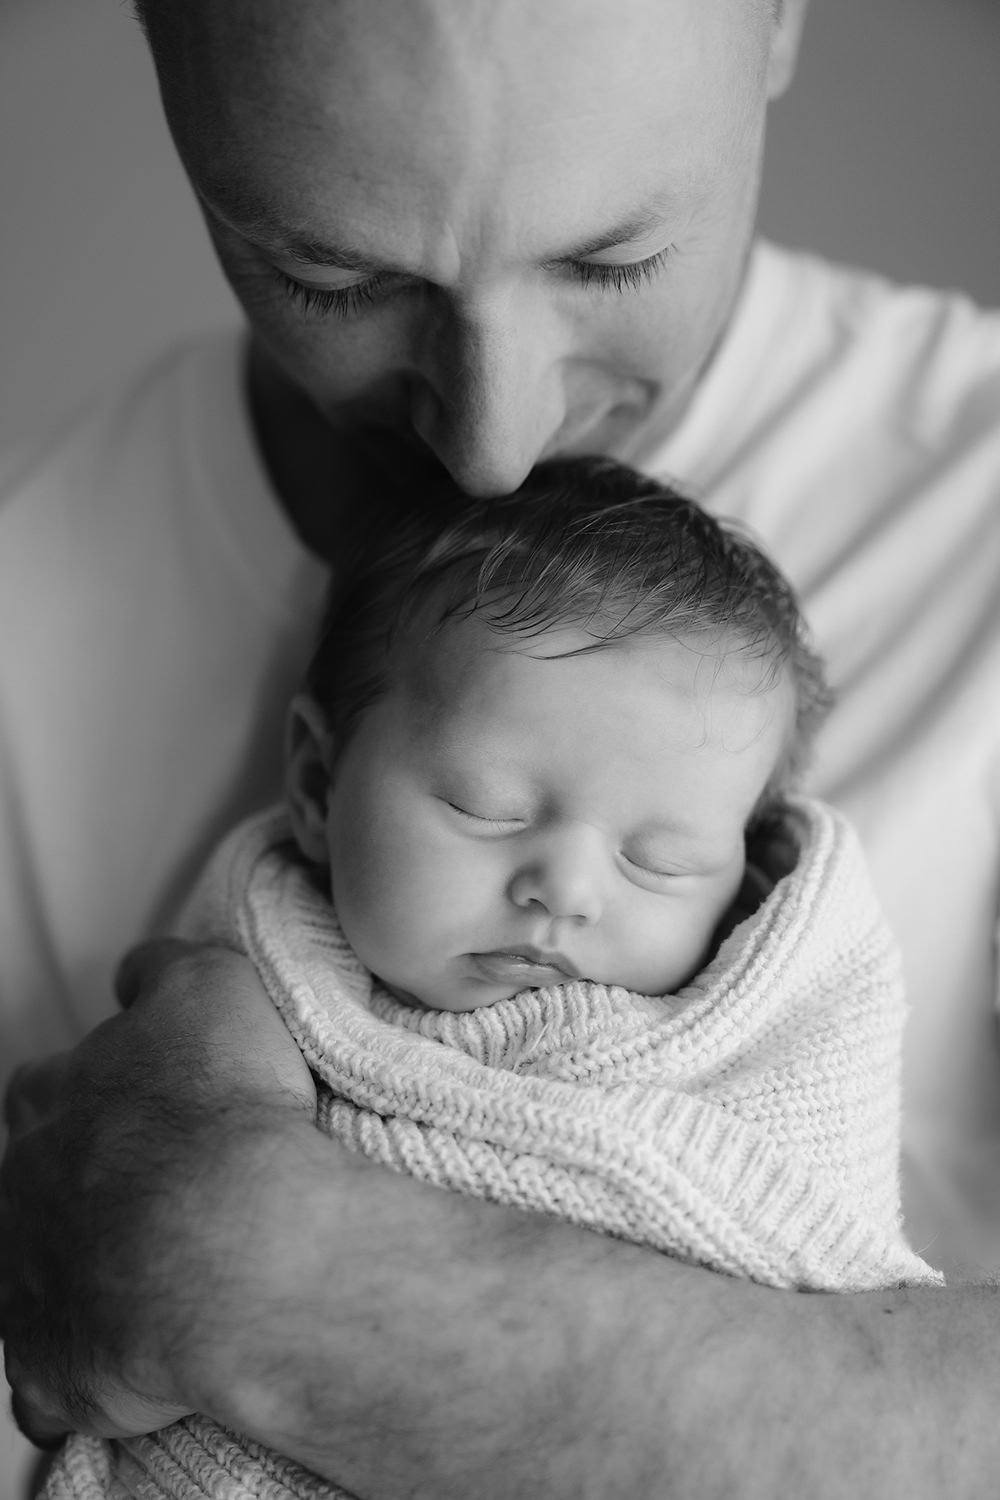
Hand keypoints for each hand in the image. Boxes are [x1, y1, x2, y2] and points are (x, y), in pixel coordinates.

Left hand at [1, 939, 316, 1445]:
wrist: (230, 1239)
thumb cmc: (219, 1111)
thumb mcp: (207, 987)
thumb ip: (163, 970)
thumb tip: (139, 974)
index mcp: (49, 1101)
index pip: (47, 1086)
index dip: (92, 1093)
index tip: (134, 1105)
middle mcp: (19, 1191)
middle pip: (26, 1182)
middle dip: (69, 1186)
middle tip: (142, 1192)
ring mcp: (27, 1285)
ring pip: (27, 1278)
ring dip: (71, 1278)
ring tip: (142, 1283)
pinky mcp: (50, 1368)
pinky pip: (45, 1385)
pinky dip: (73, 1378)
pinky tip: (119, 1369)